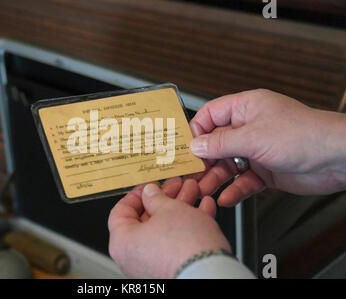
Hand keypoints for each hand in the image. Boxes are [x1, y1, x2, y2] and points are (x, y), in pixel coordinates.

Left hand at [108, 178, 229, 277]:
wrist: (209, 275)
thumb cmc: (184, 247)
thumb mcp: (169, 209)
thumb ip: (156, 198)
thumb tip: (150, 193)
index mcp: (122, 242)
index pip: (121, 212)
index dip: (137, 194)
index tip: (150, 186)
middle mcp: (133, 259)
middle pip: (146, 220)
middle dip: (166, 199)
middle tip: (177, 186)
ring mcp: (152, 267)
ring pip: (165, 231)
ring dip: (181, 209)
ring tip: (195, 193)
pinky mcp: (173, 271)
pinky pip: (178, 245)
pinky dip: (190, 227)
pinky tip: (204, 209)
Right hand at [188, 89, 345, 206]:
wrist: (337, 159)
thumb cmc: (304, 135)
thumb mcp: (253, 137)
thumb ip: (220, 142)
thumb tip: (195, 144)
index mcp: (245, 108)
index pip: (210, 115)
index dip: (196, 130)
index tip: (185, 148)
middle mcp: (249, 128)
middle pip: (215, 143)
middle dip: (202, 160)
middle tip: (189, 174)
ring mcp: (256, 150)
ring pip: (227, 164)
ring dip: (215, 178)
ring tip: (203, 190)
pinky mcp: (265, 170)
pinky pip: (243, 181)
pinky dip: (234, 190)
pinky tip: (227, 198)